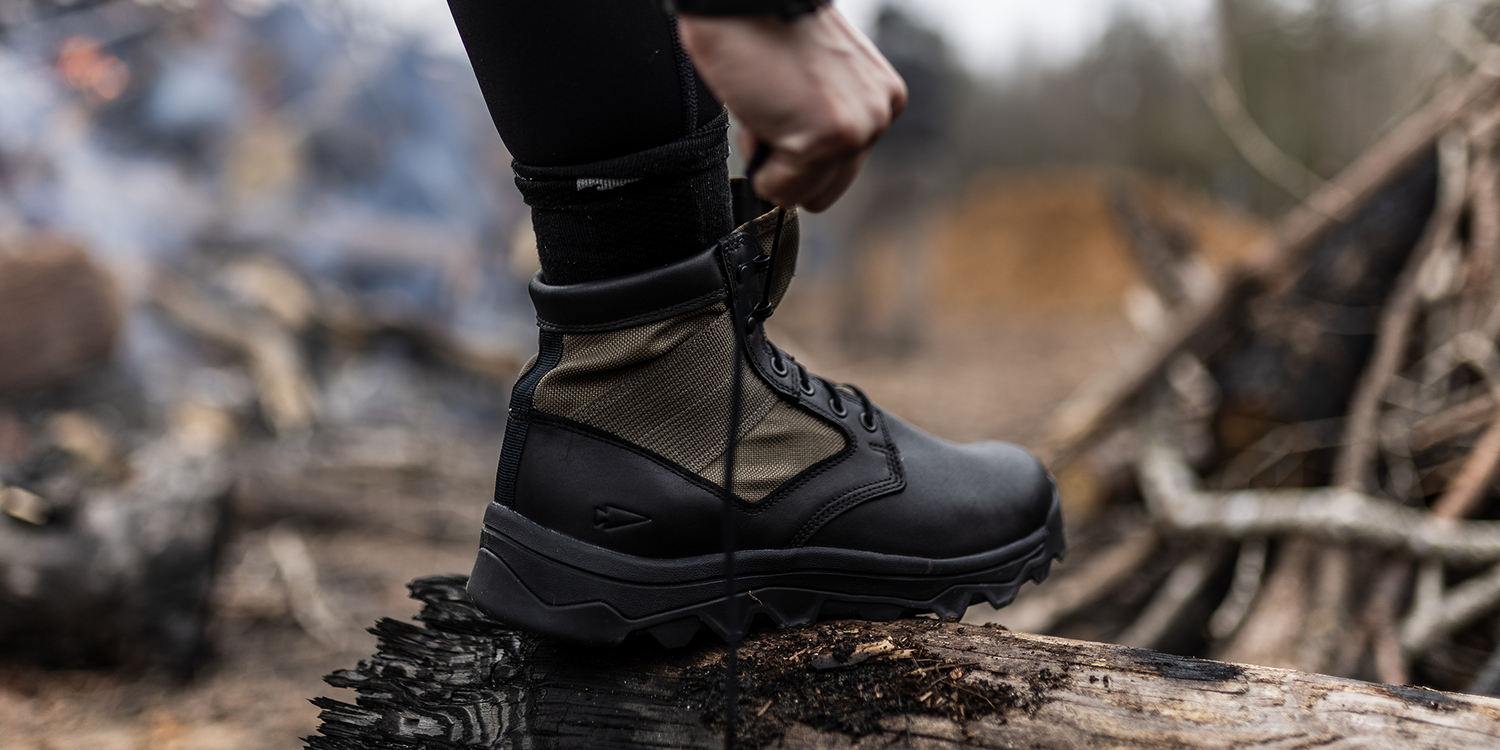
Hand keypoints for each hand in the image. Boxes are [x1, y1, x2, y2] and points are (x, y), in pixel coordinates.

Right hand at [678, 7, 906, 211]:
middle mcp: (878, 117)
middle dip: (789, 164)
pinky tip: (759, 113)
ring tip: (766, 108)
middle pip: (827, 190)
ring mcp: (856, 130)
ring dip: (771, 161)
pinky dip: (757, 162)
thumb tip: (805, 170)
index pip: (842, 168)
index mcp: (882, 100)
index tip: (785, 108)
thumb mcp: (819, 82)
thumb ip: (827, 121)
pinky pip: (779, 187)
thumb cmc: (769, 33)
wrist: (746, 0)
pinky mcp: (826, 139)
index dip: (799, 148)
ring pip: (802, 193)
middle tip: (772, 113)